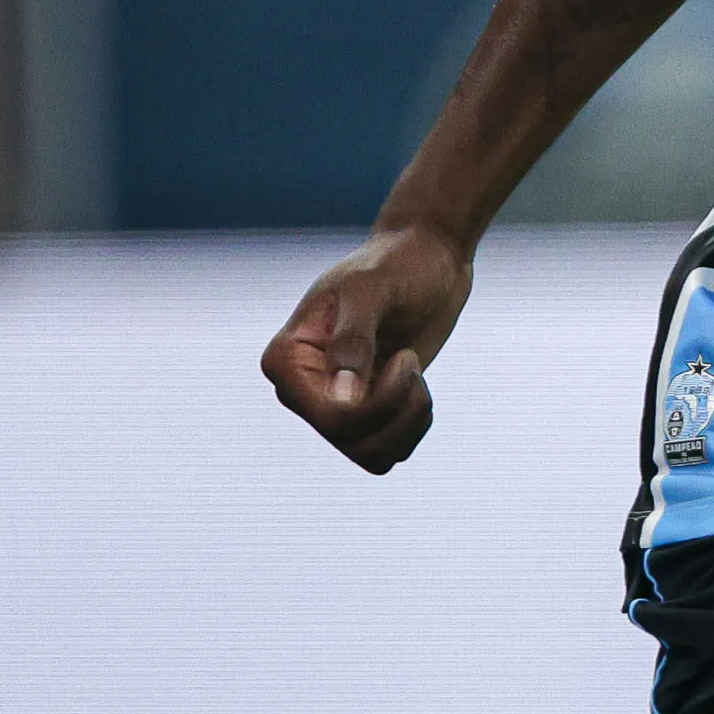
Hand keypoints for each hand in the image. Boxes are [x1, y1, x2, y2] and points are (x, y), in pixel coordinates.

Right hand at [259, 224, 472, 473]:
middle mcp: (301, 390)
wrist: (427, 258)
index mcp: (286, 360)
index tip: (404, 358)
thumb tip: (340, 404)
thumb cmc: (394, 264)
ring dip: (409, 419)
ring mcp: (332, 405)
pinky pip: (391, 451)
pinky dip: (415, 423)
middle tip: (409, 359)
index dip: (378, 404)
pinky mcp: (367, 413)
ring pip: (373, 456)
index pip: (329, 420)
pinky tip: (418, 384)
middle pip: (352, 441)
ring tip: (412, 369)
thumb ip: (352, 341)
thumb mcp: (372, 290)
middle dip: (397, 408)